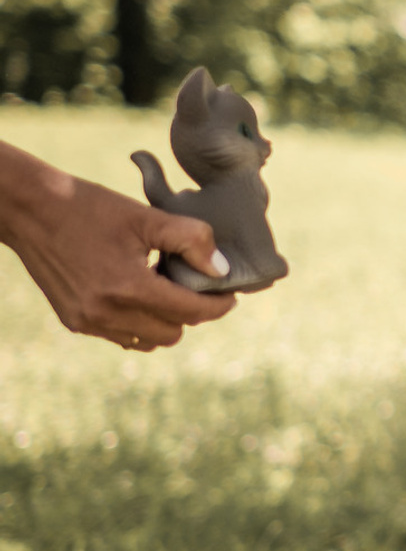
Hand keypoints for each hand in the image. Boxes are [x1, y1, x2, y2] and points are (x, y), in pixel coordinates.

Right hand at [0, 142, 236, 350]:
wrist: (31, 212)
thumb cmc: (91, 209)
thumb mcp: (147, 216)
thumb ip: (191, 241)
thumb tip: (221, 270)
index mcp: (127, 287)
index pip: (190, 312)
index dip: (218, 305)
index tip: (229, 295)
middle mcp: (106, 313)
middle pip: (173, 332)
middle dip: (191, 312)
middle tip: (193, 286)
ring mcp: (87, 322)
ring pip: (148, 341)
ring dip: (164, 321)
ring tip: (163, 288)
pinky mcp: (74, 322)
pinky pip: (122, 337)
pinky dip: (139, 323)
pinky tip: (138, 295)